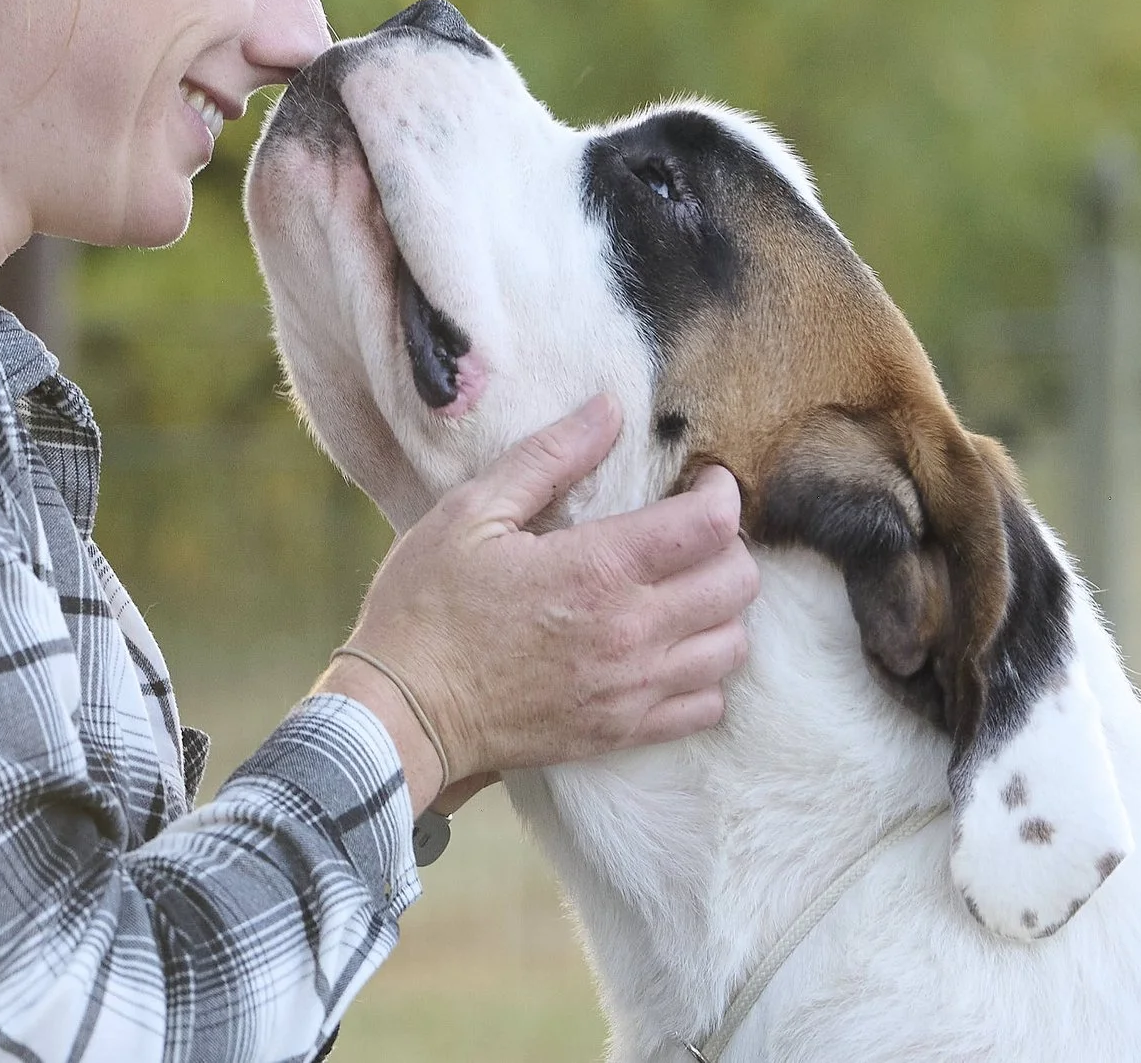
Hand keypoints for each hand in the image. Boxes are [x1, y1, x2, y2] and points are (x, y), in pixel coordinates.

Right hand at [317, 397, 758, 809]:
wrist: (402, 713)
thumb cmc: (426, 606)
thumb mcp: (472, 513)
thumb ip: (549, 458)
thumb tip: (609, 409)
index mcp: (597, 569)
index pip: (710, 525)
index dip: (720, 492)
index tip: (701, 481)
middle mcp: (631, 632)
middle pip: (738, 583)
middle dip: (728, 544)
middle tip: (691, 531)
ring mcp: (632, 689)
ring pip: (731, 645)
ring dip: (721, 609)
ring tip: (682, 588)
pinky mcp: (623, 731)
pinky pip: (706, 704)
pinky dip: (704, 672)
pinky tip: (670, 648)